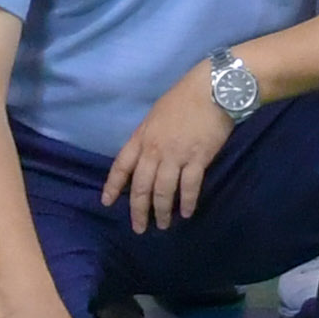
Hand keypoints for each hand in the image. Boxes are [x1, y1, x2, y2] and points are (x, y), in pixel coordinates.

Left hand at [100, 76, 233, 232]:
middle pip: (141, 186)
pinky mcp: (197, 159)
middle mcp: (154, 150)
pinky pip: (189, 186)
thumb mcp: (156, 115)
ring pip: (163, 191)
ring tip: (163, 225)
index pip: (121, 165)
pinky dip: (187, 202)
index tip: (107, 202)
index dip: (113, 186)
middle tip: (139, 228)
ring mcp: (176, 155)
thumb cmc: (184, 98)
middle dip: (138, 210)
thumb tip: (146, 155)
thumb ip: (148, 137)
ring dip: (162, 211)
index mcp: (142, 137)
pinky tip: (187, 213)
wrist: (211, 89)